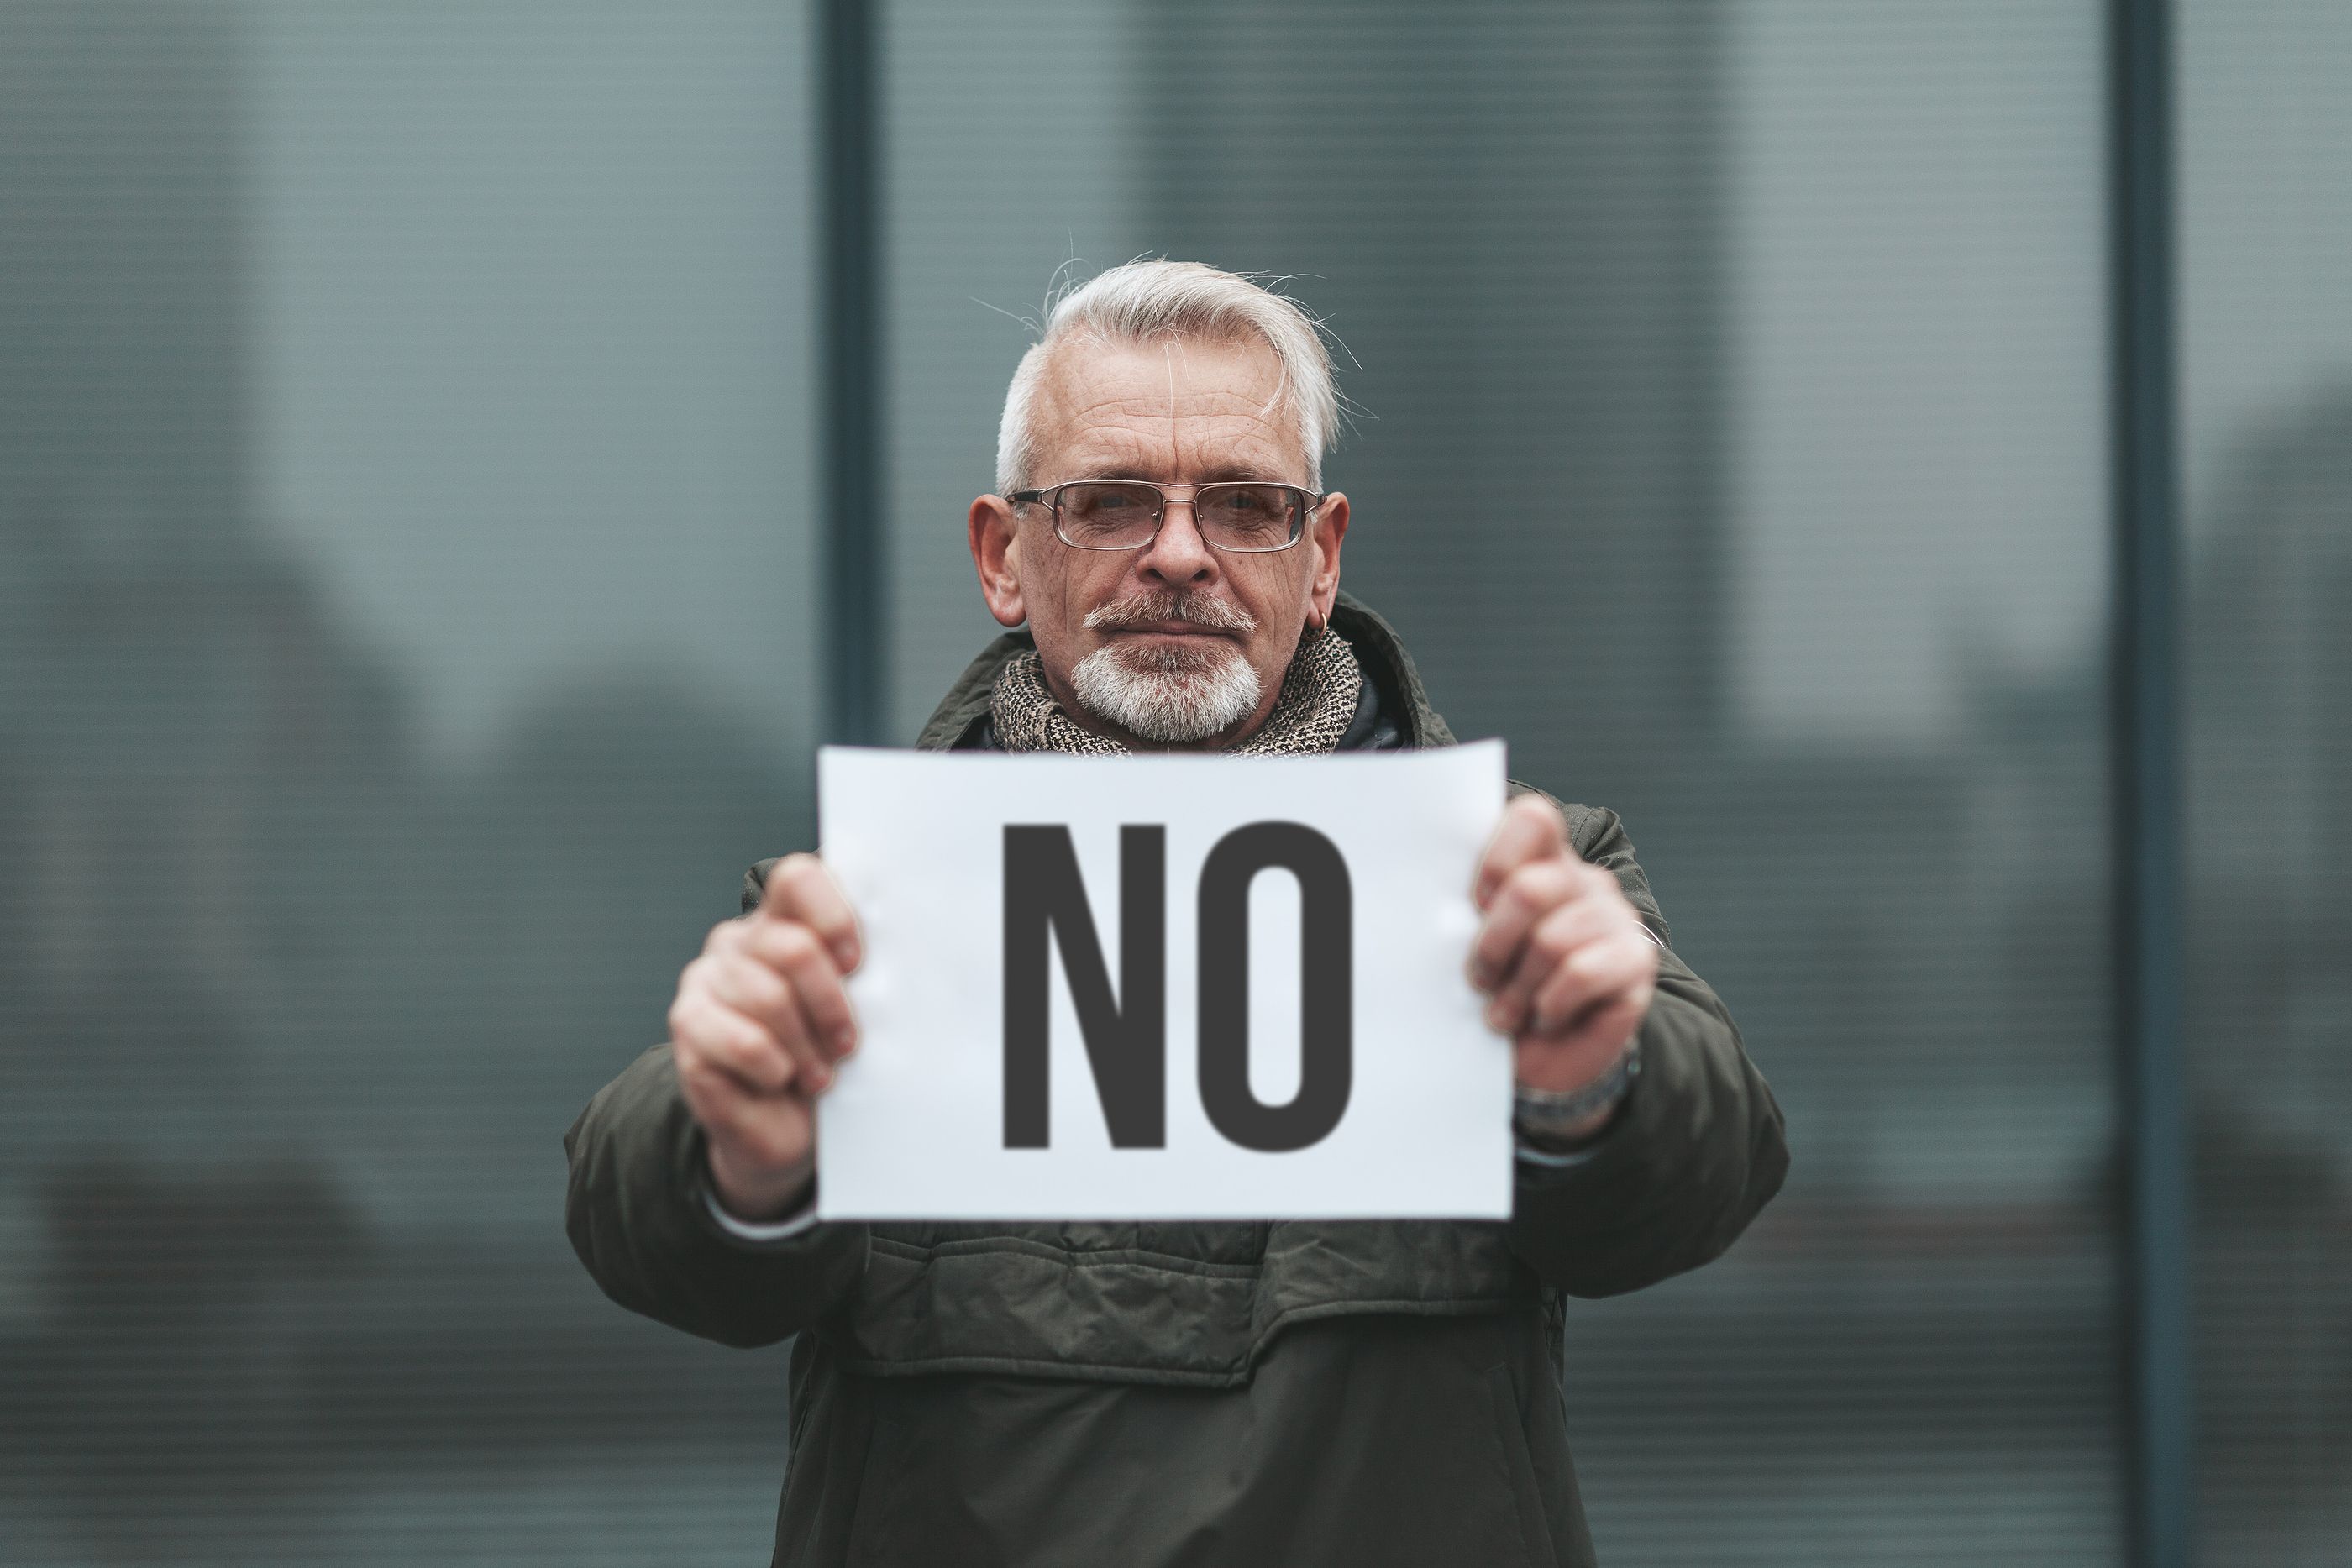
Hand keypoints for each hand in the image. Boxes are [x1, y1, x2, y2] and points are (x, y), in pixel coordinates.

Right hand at [668, 853, 862, 1220]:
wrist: (785, 1129)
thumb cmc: (828, 1059)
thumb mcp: (855, 1011)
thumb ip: (862, 975)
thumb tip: (896, 964)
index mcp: (782, 921)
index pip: (797, 880)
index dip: (833, 917)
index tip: (857, 964)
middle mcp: (737, 942)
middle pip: (792, 947)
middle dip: (831, 1003)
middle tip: (848, 1044)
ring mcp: (705, 980)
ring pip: (770, 998)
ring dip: (807, 1046)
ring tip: (821, 1075)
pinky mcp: (687, 1026)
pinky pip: (744, 1043)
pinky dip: (776, 1069)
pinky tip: (782, 1080)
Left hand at [1467, 795, 1658, 1132]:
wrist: (1544, 1060)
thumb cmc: (1500, 995)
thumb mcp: (1474, 950)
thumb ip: (1466, 916)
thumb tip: (1434, 908)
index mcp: (1542, 863)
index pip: (1534, 820)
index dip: (1497, 859)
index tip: (1474, 903)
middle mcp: (1583, 882)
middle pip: (1531, 888)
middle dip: (1493, 944)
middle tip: (1479, 979)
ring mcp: (1615, 917)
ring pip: (1552, 939)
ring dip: (1518, 988)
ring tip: (1505, 1013)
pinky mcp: (1637, 959)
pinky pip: (1581, 972)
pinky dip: (1550, 1004)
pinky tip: (1544, 1018)